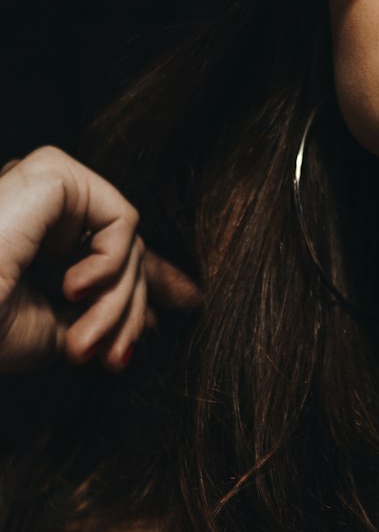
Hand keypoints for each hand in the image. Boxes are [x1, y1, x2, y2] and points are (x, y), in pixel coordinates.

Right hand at [0, 146, 200, 372]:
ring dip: (117, 303)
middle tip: (112, 359)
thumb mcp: (57, 330)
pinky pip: (122, 220)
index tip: (191, 304)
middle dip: (127, 314)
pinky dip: (111, 265)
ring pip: (128, 241)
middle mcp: (38, 207)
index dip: (149, 281)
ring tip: (82, 341)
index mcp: (34, 237)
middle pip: (126, 253)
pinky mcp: (51, 173)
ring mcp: (43, 187)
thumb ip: (108, 310)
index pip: (108, 247)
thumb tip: (163, 307)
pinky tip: (72, 288)